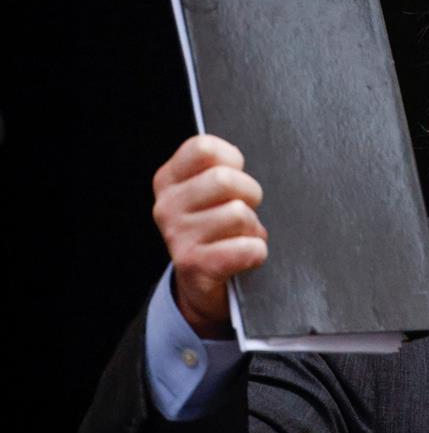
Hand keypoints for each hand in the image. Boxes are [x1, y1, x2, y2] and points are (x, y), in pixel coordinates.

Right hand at [151, 134, 267, 338]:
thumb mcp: (208, 194)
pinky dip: (257, 252)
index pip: (204, 147)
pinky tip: (246, 256)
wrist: (203, 284)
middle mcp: (166, 206)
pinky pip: (245, 249)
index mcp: (169, 180)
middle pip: (224, 179)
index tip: (236, 174)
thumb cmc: (217, 229)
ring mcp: (177, 237)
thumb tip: (241, 157)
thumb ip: (219, 169)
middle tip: (248, 209)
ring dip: (253, 228)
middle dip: (250, 193)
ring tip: (243, 236)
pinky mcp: (194, 265)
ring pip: (238, 214)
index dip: (232, 158)